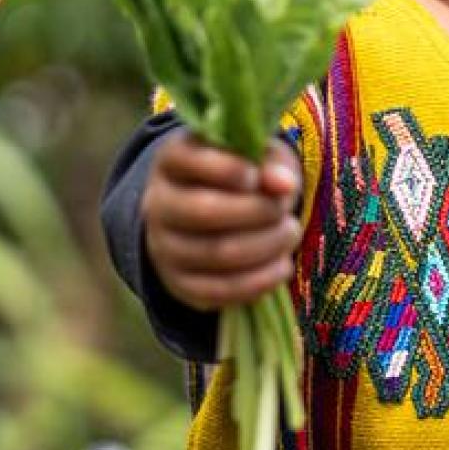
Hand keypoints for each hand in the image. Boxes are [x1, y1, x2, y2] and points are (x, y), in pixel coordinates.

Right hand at [142, 131, 302, 310]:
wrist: (210, 211)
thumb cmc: (239, 175)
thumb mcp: (256, 158)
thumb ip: (270, 164)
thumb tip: (283, 185)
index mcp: (172, 160)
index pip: (190, 160)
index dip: (227, 169)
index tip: (256, 176)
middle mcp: (158, 203)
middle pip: (204, 211)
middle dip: (257, 211)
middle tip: (284, 209)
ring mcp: (163, 247)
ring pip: (214, 254)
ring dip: (266, 246)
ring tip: (290, 233)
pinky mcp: (177, 283)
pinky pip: (216, 291)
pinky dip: (257, 283)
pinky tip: (282, 266)